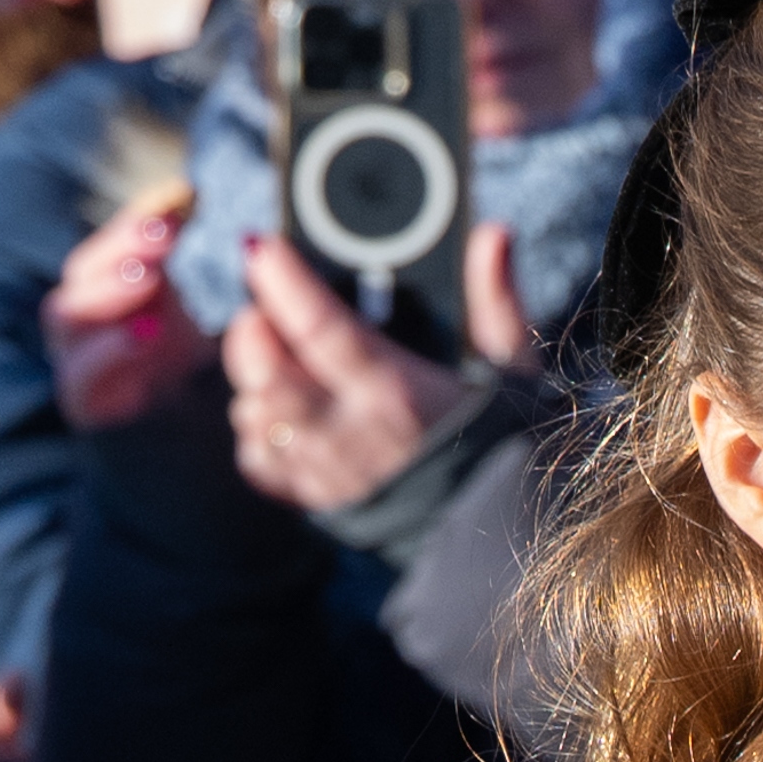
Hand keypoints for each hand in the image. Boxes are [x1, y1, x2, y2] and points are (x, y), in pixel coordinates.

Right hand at [42, 182, 211, 428]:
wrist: (178, 443)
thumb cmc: (179, 368)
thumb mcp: (185, 306)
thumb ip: (173, 262)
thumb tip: (184, 193)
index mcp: (108, 288)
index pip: (114, 242)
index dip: (139, 215)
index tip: (180, 193)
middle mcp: (84, 319)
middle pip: (82, 271)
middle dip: (120, 246)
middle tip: (164, 233)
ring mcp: (76, 360)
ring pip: (68, 316)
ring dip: (109, 291)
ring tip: (148, 277)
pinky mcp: (82, 404)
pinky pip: (80, 376)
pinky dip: (109, 353)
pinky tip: (143, 335)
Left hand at [222, 224, 531, 510]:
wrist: (507, 526)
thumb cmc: (505, 438)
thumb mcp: (510, 367)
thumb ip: (496, 299)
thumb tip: (494, 235)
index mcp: (398, 393)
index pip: (323, 330)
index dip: (284, 284)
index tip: (261, 247)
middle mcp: (354, 435)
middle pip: (268, 376)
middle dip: (252, 334)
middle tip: (262, 308)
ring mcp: (330, 471)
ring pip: (257, 417)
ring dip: (254, 381)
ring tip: (273, 356)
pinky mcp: (321, 500)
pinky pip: (261, 462)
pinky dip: (259, 432)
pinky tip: (281, 412)